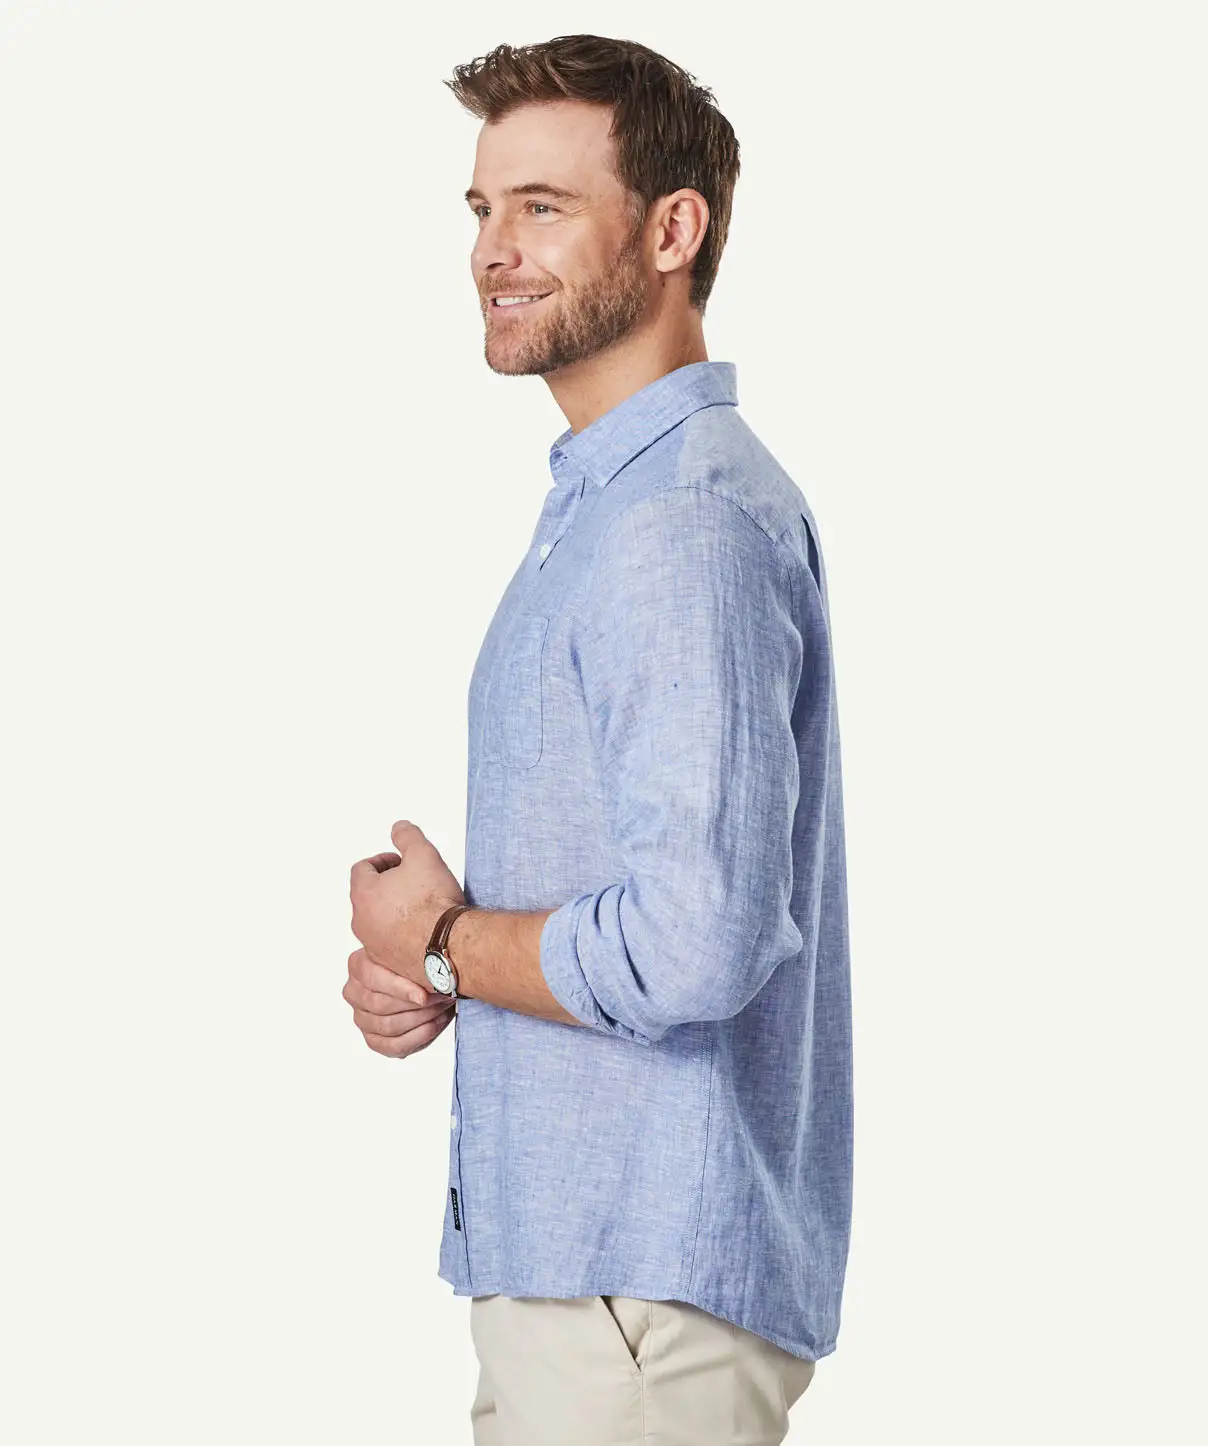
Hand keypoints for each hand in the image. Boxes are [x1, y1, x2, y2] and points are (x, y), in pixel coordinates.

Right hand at [343, 946, 455, 1058]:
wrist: (420, 981)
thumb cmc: (415, 964)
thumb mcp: (412, 952)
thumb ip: (412, 956)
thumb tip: (430, 966)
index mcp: (358, 965)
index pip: (373, 978)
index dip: (399, 988)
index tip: (423, 995)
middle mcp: (353, 993)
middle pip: (381, 1005)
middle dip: (416, 1004)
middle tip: (443, 998)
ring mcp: (361, 1019)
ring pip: (389, 1026)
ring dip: (422, 1018)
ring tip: (443, 1007)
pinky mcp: (373, 1040)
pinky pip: (394, 1046)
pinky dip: (418, 1037)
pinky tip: (436, 1023)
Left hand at [349, 820, 465, 988]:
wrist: (450, 945)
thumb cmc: (433, 903)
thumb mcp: (423, 854)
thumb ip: (408, 837)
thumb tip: (399, 828)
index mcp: (363, 894)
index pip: (363, 868)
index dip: (383, 860)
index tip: (402, 862)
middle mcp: (362, 922)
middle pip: (369, 895)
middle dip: (389, 885)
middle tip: (415, 882)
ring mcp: (374, 946)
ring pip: (379, 921)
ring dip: (395, 911)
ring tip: (423, 907)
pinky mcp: (390, 965)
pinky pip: (391, 943)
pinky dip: (403, 934)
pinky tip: (426, 930)